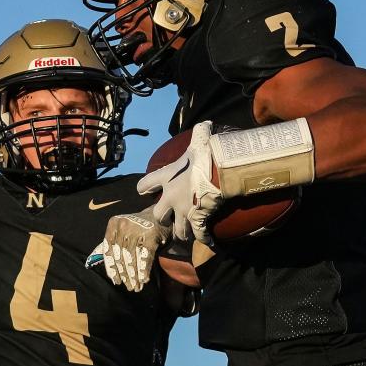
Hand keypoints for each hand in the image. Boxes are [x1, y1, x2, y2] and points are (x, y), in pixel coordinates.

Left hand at [85, 206, 167, 291]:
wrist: (160, 213)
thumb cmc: (138, 226)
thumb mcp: (120, 229)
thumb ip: (110, 243)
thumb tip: (92, 259)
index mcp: (113, 225)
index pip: (108, 251)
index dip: (112, 268)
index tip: (116, 281)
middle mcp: (123, 226)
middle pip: (121, 257)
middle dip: (125, 275)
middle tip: (130, 287)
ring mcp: (137, 230)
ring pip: (132, 258)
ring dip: (135, 275)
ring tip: (137, 286)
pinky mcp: (150, 235)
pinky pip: (145, 256)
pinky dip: (144, 269)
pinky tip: (144, 279)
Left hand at [137, 121, 222, 244]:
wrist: (220, 169)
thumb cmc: (207, 153)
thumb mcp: (199, 140)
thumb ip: (198, 133)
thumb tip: (205, 125)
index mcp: (167, 177)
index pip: (145, 185)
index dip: (145, 188)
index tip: (145, 192)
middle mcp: (171, 197)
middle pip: (159, 215)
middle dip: (164, 217)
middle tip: (171, 217)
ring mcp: (184, 210)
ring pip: (177, 230)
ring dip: (181, 232)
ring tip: (186, 234)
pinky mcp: (198, 219)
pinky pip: (199, 234)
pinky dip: (203, 238)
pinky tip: (207, 240)